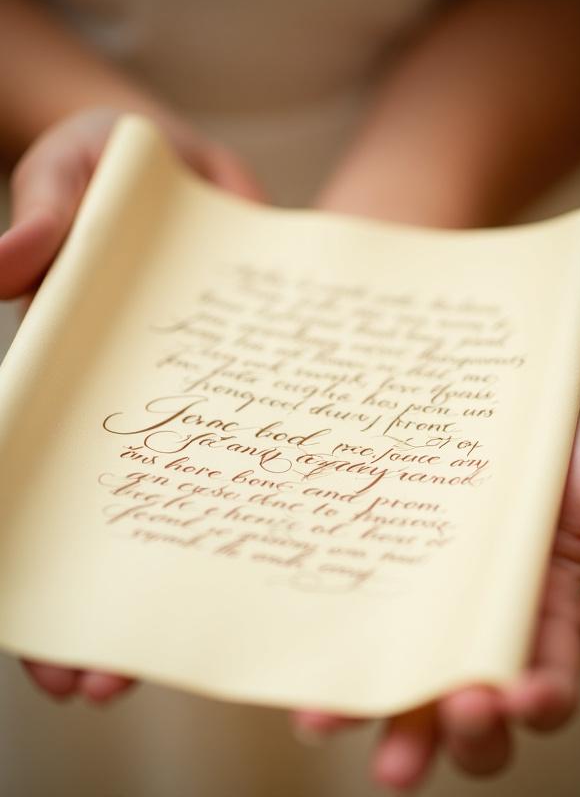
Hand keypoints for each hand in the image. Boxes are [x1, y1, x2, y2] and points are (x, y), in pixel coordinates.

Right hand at [0, 105, 266, 701]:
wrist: (208, 175)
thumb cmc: (127, 169)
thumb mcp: (82, 172)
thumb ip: (47, 214)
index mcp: (70, 371)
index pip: (34, 474)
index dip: (28, 552)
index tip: (32, 626)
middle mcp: (125, 410)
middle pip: (100, 523)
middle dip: (91, 606)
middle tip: (100, 687)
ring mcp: (196, 415)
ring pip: (184, 511)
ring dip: (177, 586)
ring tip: (186, 661)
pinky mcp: (255, 403)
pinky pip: (257, 466)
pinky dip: (261, 514)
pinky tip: (273, 564)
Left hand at [290, 403, 579, 790]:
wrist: (502, 396)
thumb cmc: (564, 444)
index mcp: (545, 616)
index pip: (545, 686)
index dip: (536, 703)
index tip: (520, 693)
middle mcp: (479, 625)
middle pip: (473, 714)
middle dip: (466, 735)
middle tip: (457, 715)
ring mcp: (425, 604)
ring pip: (404, 690)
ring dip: (377, 721)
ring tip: (331, 723)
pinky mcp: (382, 571)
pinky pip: (358, 629)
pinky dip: (336, 663)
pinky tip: (308, 681)